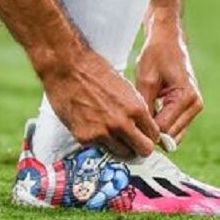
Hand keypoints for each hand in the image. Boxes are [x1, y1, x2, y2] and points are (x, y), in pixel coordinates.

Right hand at [42, 47, 159, 159]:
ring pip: (122, 153)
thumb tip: (139, 123)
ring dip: (118, 145)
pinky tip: (91, 125)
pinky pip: (99, 147)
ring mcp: (103, 133)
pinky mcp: (85, 138)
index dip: (148, 135)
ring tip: (109, 131)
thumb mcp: (122, 86)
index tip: (143, 135)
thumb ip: (133, 107)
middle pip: (143, 150)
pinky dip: (97, 140)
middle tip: (131, 140)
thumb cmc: (92, 69)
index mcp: (135, 108)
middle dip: (139, 146)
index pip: (153, 135)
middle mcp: (121, 124)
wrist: (66, 66)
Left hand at [134, 25, 202, 142]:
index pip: (165, 129)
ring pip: (174, 135)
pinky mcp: (189, 107)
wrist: (167, 39)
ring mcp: (194, 107)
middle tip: (132, 123)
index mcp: (187, 97)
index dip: (146, 130)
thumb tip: (143, 132)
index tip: (130, 126)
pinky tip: (147, 113)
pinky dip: (161, 124)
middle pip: (172, 136)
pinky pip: (175, 126)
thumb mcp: (146, 80)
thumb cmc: (156, 54)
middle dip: (152, 132)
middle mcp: (195, 105)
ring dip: (157, 130)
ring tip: (139, 117)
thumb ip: (146, 107)